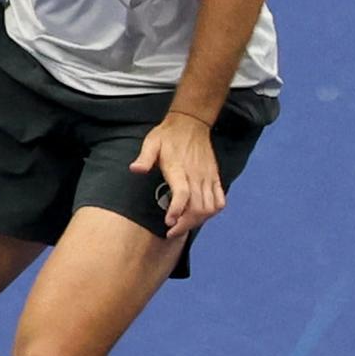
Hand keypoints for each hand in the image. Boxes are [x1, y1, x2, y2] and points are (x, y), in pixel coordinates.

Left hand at [133, 114, 224, 239]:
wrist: (191, 123)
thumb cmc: (167, 135)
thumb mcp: (151, 142)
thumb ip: (144, 157)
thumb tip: (135, 169)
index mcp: (179, 168)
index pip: (183, 194)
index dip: (177, 210)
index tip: (168, 222)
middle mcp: (197, 175)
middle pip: (198, 207)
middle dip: (185, 224)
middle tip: (171, 232)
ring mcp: (208, 177)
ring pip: (210, 207)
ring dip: (198, 221)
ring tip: (183, 226)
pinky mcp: (215, 177)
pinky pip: (220, 200)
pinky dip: (212, 212)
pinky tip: (199, 216)